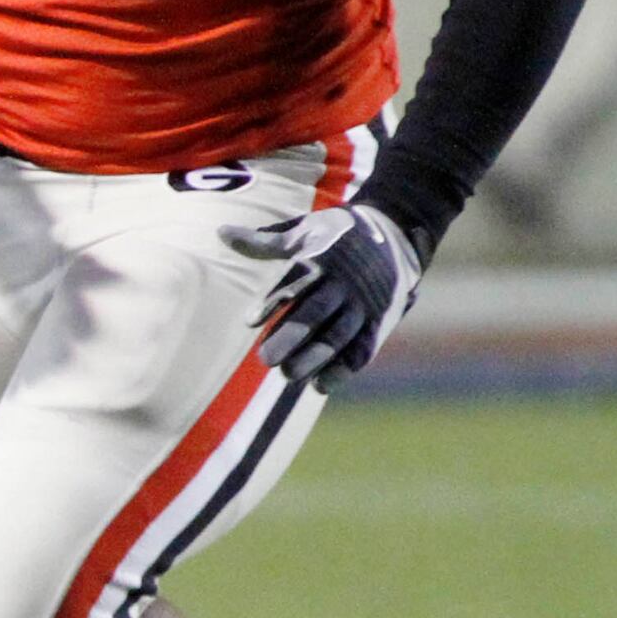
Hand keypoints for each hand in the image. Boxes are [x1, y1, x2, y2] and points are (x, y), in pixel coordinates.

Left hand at [222, 204, 422, 387]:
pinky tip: (320, 385)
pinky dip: (345, 368)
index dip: (274, 301)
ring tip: (289, 376)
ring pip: (340, 334)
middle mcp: (343, 284)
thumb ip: (264, 241)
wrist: (396, 233)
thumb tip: (221, 233)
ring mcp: (364, 304)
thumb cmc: (338, 236)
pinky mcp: (379, 321)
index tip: (250, 321)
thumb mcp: (304, 231)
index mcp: (322, 260)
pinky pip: (364, 347)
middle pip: (317, 312)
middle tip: (266, 360)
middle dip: (293, 336)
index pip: (296, 282)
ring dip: (316, 357)